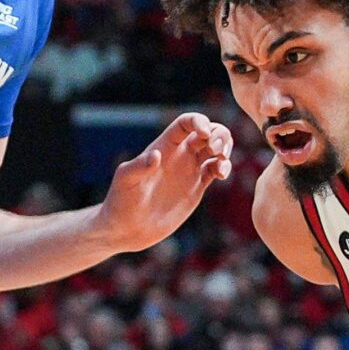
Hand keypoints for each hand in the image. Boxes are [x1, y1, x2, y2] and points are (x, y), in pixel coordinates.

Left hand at [97, 113, 234, 251]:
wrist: (128, 228)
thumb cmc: (121, 201)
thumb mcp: (126, 181)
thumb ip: (140, 166)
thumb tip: (155, 155)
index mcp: (164, 147)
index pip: (186, 123)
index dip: (199, 121)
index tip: (205, 133)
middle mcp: (179, 155)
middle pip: (208, 131)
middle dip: (219, 134)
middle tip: (216, 150)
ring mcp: (189, 170)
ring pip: (215, 149)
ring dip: (226, 148)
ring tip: (221, 162)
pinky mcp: (197, 187)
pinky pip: (216, 169)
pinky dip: (225, 167)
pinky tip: (221, 174)